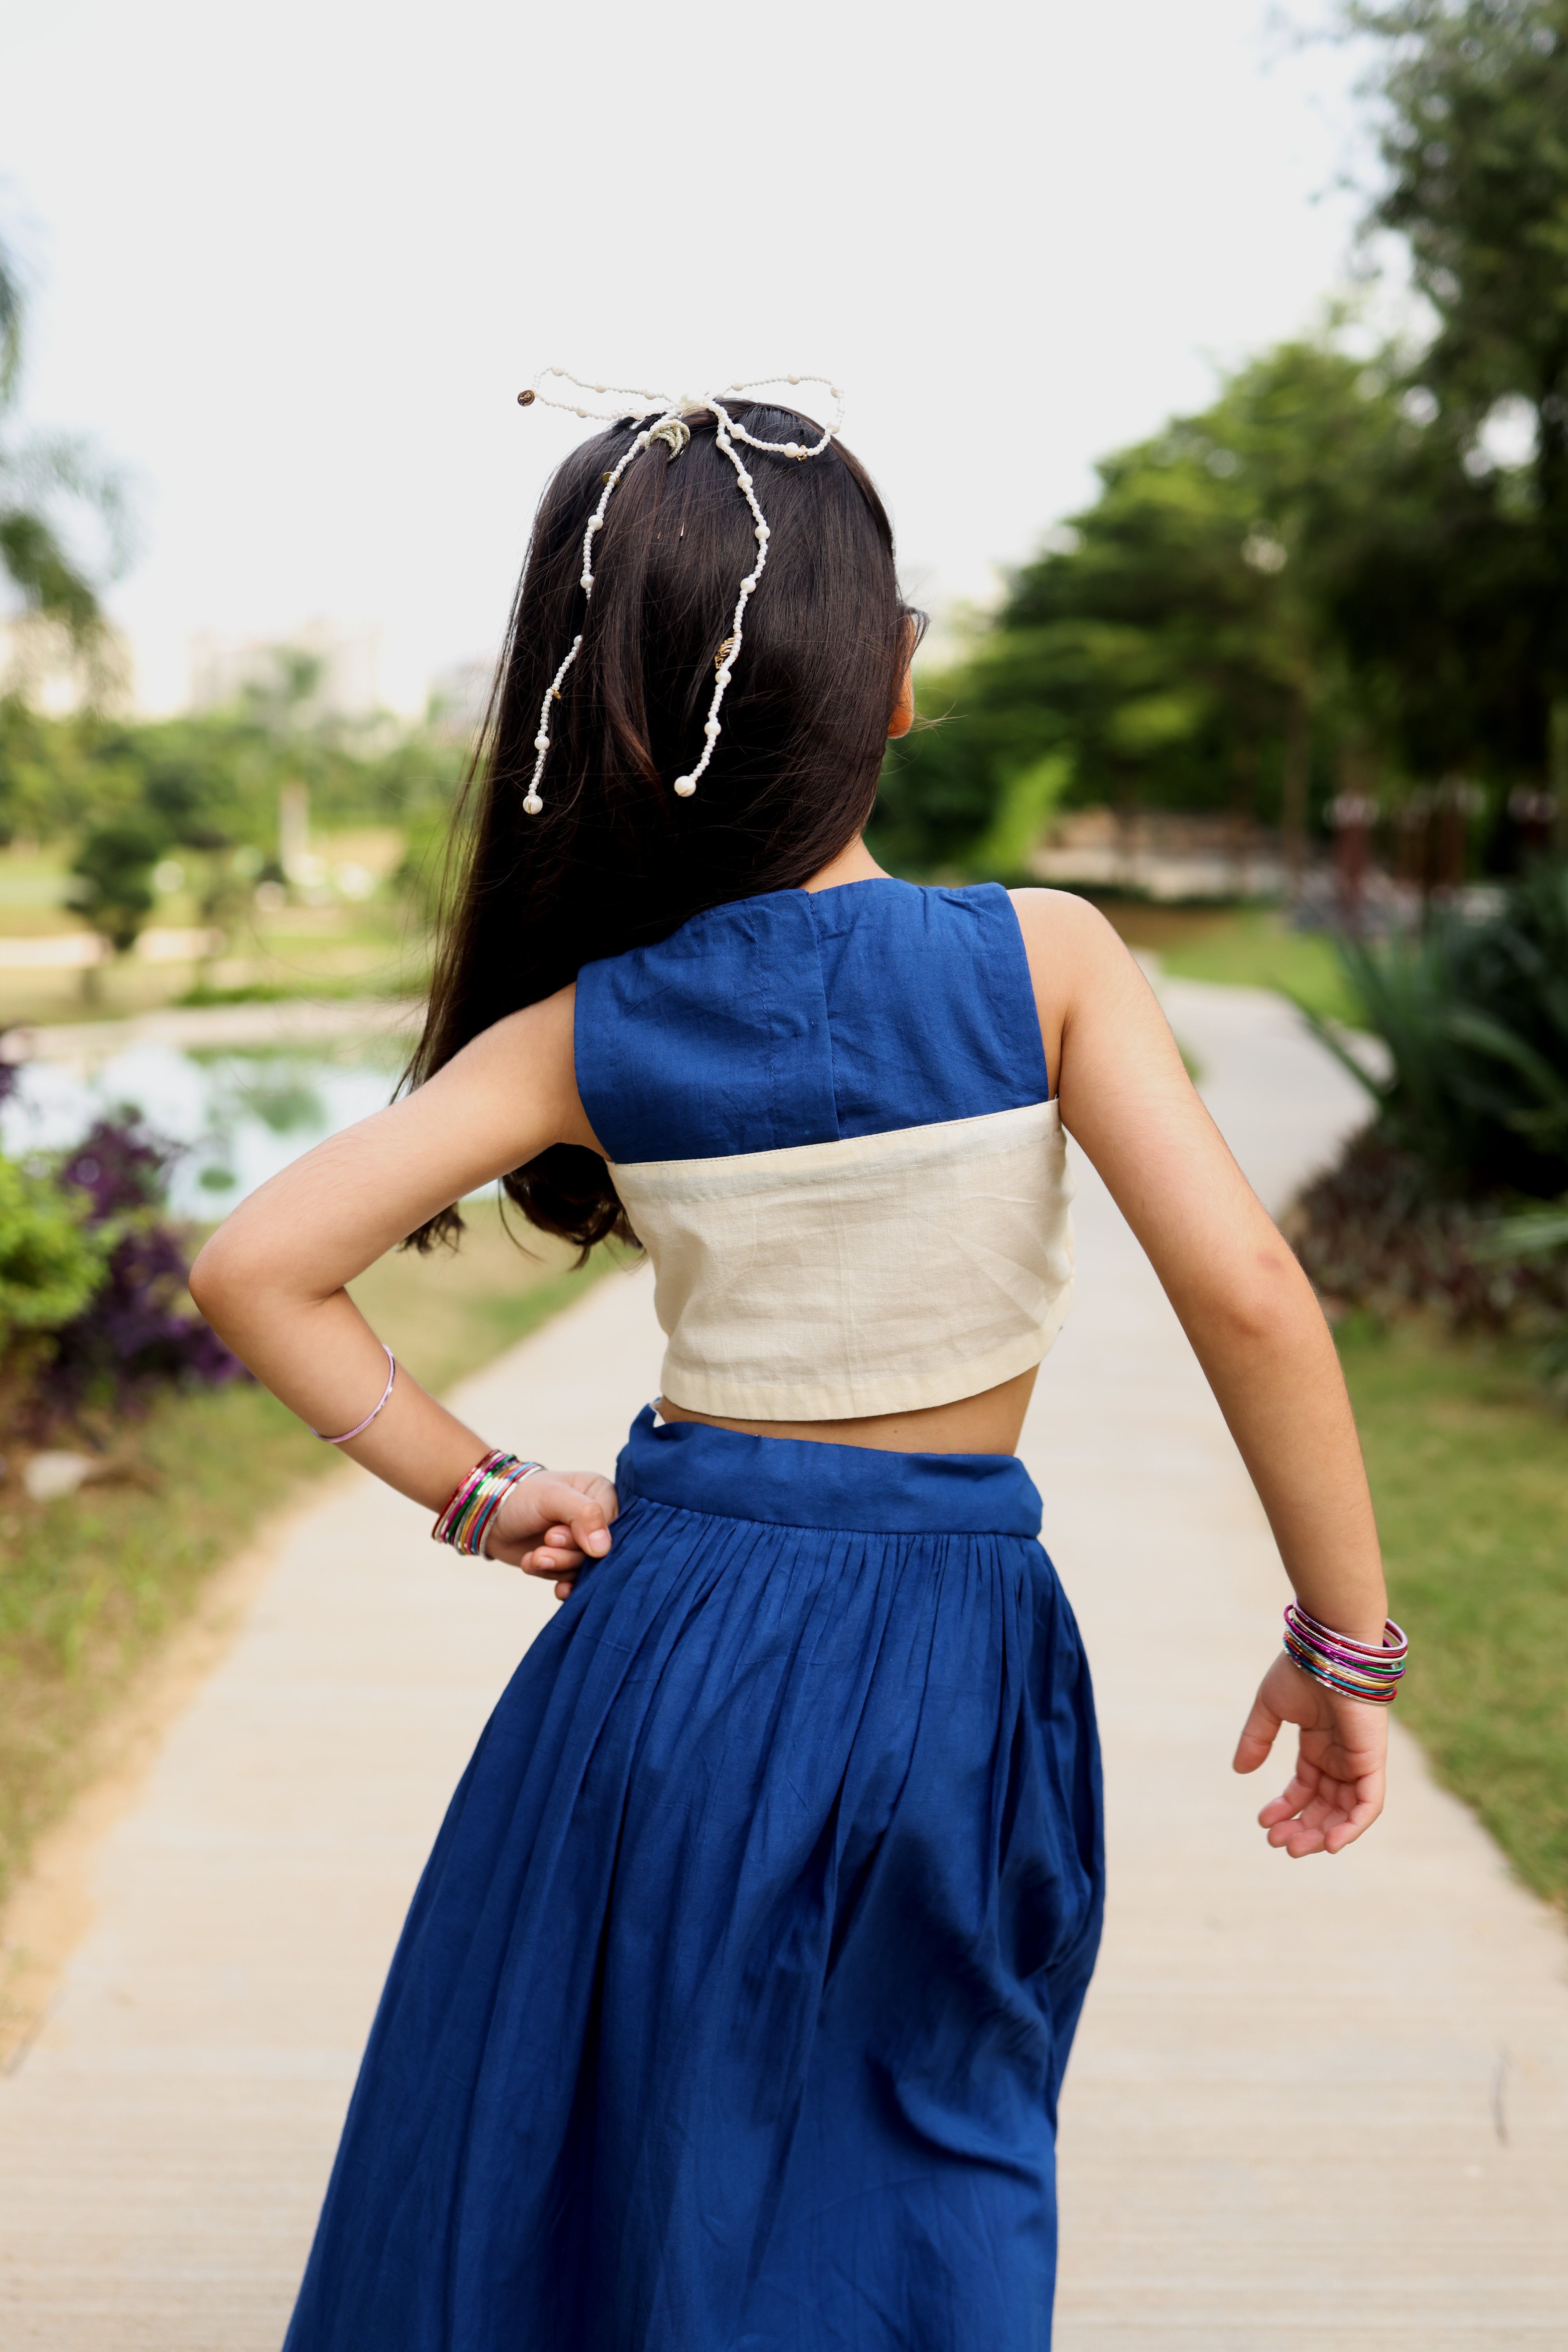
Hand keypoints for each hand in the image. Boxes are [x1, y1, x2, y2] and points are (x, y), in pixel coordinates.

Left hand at [483, 1470, 617, 1598]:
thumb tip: (604, 1549)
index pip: (617, 1527)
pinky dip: (558, 1582)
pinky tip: (548, 1580)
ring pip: (585, 1570)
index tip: (554, 1534)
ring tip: (535, 1557)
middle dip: (569, 1555)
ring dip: (558, 1567)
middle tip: (545, 1543)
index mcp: (603, 1494)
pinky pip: (573, 1582)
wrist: (488, 1515)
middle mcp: (599, 1521)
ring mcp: (583, 1544)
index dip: (590, 1539)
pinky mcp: (568, 1563)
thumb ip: (583, 1514)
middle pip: (601, 1553)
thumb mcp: (552, 1496)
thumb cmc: (522, 1496)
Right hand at [1232, 1648, 1387, 1856]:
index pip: (1304, 1787)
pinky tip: (1330, 1843)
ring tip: (1294, 1846)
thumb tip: (1241, 1771)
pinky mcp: (1372, 1763)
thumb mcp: (1270, 1708)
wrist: (1329, 1650)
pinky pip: (1368, 1805)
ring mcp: (1357, 1761)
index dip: (1285, 1807)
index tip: (1263, 1821)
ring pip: (1345, 1812)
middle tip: (1277, 1843)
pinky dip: (1352, 1827)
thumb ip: (1257, 1739)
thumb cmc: (1301, 1670)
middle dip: (1301, 1827)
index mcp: (1318, 1745)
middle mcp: (1339, 1757)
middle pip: (1324, 1806)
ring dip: (1322, 1834)